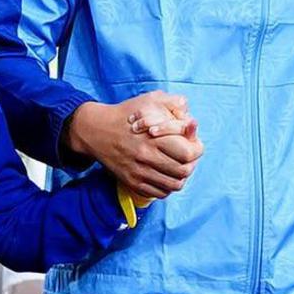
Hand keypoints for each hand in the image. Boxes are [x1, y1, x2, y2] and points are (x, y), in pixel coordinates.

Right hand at [66, 93, 200, 199]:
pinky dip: (167, 187)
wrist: (96, 131)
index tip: (194, 144)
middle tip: (188, 157)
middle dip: (191, 164)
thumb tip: (192, 119)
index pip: (188, 153)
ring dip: (181, 177)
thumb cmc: (127, 115)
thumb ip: (173, 104)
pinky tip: (165, 175)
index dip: (197, 149)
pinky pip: (159, 193)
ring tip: (178, 167)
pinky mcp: (132, 182)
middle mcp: (146, 157)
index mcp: (153, 137)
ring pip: (174, 185)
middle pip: (184, 171)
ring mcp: (139, 172)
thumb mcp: (149, 100)